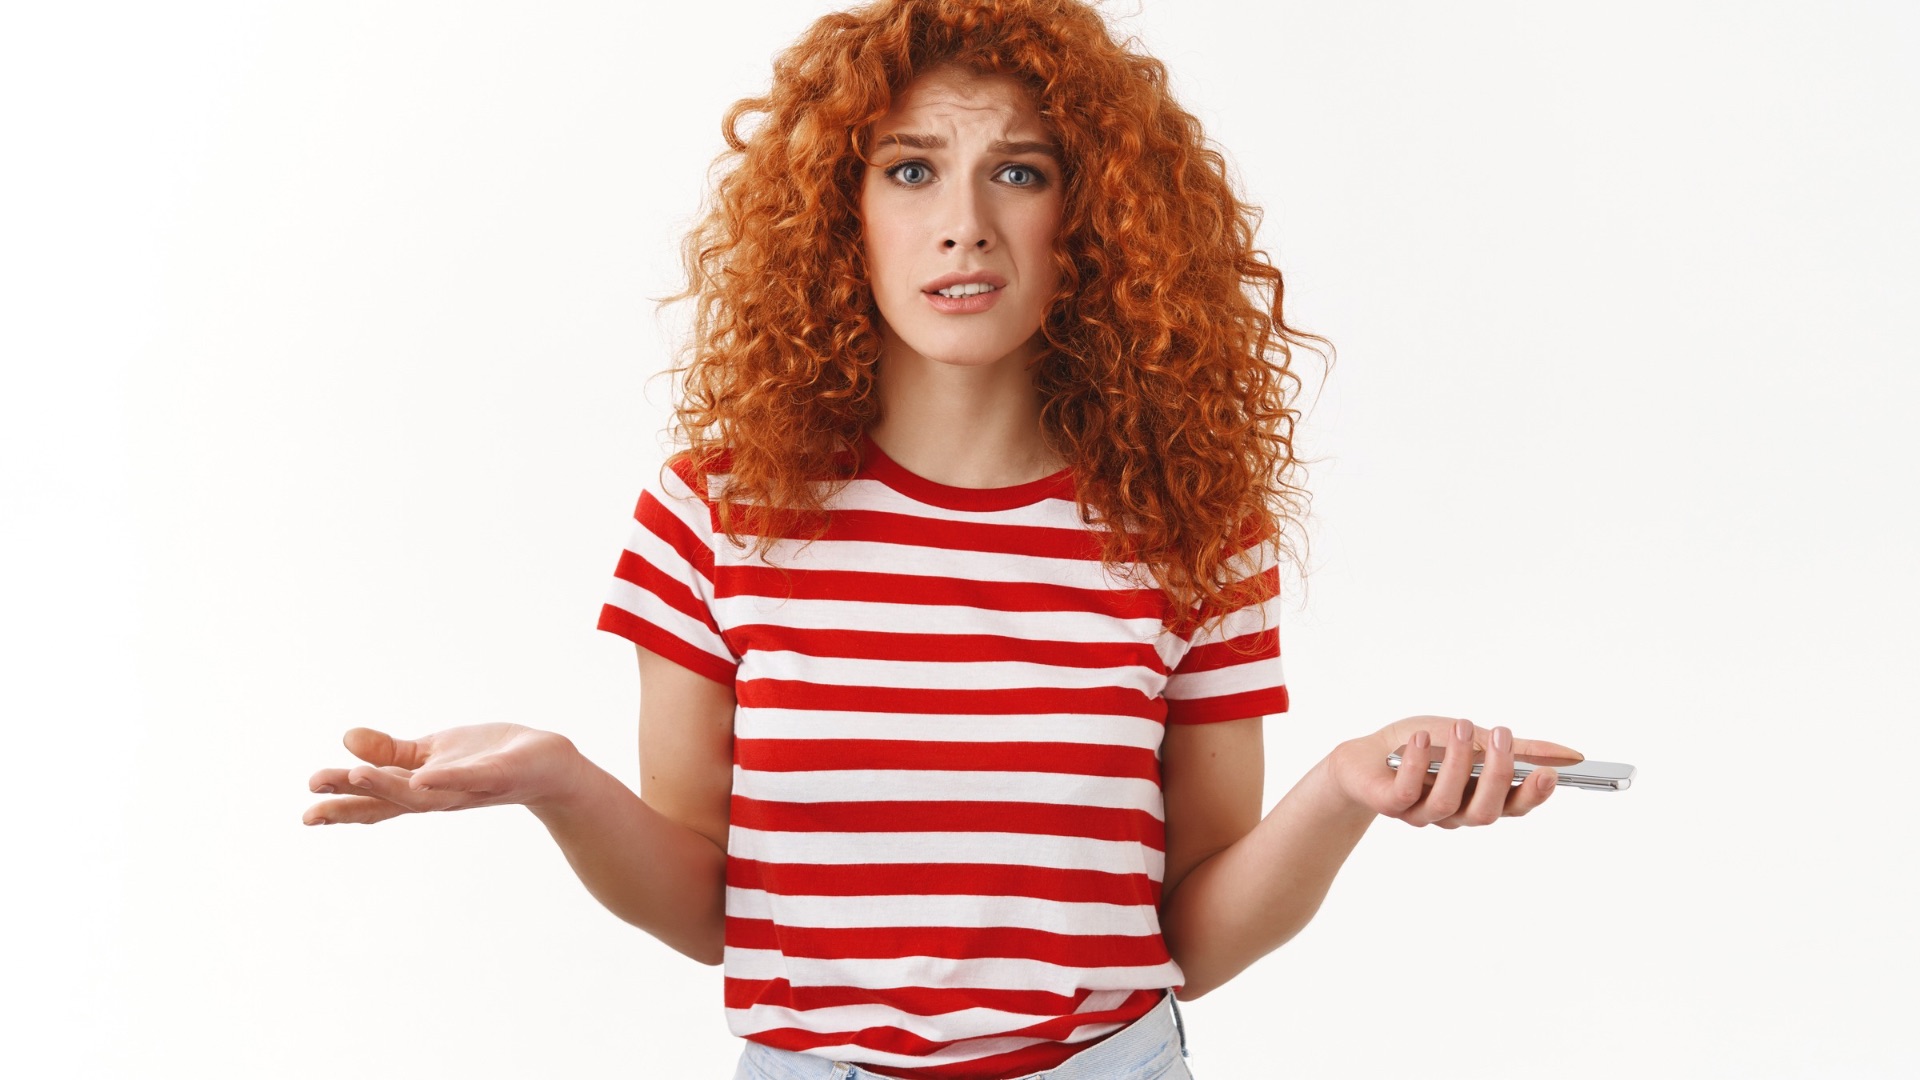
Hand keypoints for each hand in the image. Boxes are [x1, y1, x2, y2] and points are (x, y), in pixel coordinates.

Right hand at [302, 724, 583, 825]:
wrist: (548, 765)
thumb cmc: (489, 759)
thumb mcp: (433, 751)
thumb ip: (392, 750)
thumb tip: (346, 740)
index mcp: (421, 787)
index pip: (375, 802)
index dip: (341, 808)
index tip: (306, 814)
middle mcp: (439, 795)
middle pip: (389, 803)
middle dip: (351, 803)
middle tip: (312, 804)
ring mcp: (467, 787)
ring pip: (421, 794)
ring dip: (387, 787)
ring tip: (353, 776)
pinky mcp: (496, 773)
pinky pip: (468, 779)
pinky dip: (445, 780)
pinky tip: (423, 776)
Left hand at [1328, 715, 1582, 828]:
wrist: (1365, 755)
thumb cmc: (1424, 747)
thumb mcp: (1475, 739)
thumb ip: (1519, 749)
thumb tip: (1572, 755)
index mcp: (1479, 799)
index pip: (1513, 808)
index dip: (1532, 795)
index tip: (1551, 774)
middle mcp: (1455, 813)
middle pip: (1486, 811)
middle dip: (1498, 775)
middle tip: (1502, 735)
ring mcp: (1422, 813)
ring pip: (1448, 801)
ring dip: (1457, 763)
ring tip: (1461, 728)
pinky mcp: (1391, 805)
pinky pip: (1406, 792)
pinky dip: (1416, 764)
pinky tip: (1420, 740)